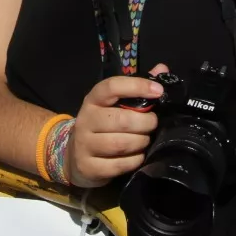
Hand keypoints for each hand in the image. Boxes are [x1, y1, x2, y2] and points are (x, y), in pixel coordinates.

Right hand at [65, 64, 167, 187]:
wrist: (74, 157)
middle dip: (145, 123)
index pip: (112, 86)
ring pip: (120, 144)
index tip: (158, 90)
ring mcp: (84, 144)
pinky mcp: (88, 167)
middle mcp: (85, 120)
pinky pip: (119, 165)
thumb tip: (162, 69)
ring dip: (140, 142)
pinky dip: (134, 161)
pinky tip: (137, 156)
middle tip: (153, 124)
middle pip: (121, 120)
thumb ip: (137, 87)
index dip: (137, 86)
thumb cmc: (102, 126)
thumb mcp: (114, 105)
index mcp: (93, 100)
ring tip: (145, 140)